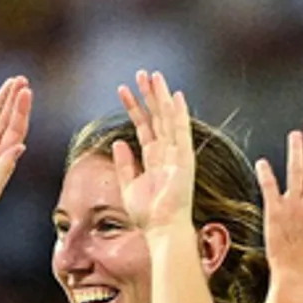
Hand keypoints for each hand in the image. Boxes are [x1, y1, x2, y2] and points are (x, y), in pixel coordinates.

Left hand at [113, 70, 194, 233]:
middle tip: (141, 73)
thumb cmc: (147, 215)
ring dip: (160, 97)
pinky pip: (182, 132)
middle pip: (157, 118)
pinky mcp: (185, 160)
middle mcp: (167, 154)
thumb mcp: (128, 186)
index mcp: (154, 160)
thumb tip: (118, 142)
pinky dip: (179, 114)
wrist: (162, 229)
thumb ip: (124, 164)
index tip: (124, 90)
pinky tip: (175, 96)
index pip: (144, 127)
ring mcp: (177, 155)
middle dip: (149, 95)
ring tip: (152, 76)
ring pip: (168, 119)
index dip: (135, 108)